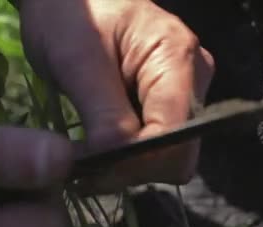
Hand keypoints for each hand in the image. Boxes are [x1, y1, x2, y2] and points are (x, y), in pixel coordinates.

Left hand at [19, 0, 214, 192]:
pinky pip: (157, 148)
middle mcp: (193, 79)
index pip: (174, 135)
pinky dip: (129, 158)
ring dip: (129, 167)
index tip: (89, 173)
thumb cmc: (69, 12)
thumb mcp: (78, 59)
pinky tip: (100, 148)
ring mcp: (184, 94)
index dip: (136, 163)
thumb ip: (104, 113)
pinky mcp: (168, 106)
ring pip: (169, 157)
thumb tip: (115, 164)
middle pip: (179, 153)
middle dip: (133, 170)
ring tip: (88, 157)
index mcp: (177, 57)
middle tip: (84, 171)